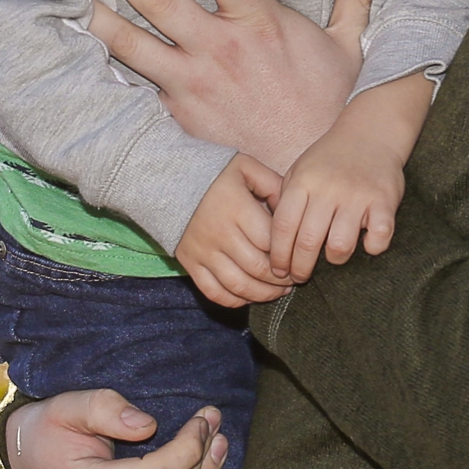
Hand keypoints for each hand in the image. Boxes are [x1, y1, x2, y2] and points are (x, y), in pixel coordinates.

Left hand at [78, 0, 388, 172]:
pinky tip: (78, 49)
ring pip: (133, 44)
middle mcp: (220, 51)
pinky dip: (106, 67)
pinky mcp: (178, 116)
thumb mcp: (346, 44)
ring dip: (97, 14)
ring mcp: (194, 85)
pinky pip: (135, 86)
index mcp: (260, 24)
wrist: (305, 177)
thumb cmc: (325, 106)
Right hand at [175, 153, 289, 306]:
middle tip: (295, 279)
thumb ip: (273, 184)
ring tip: (279, 291)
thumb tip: (292, 211)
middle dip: (281, 278)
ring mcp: (203, 251)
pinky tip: (250, 297)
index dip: (288, 254)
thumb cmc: (215, 174)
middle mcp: (220, 233)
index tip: (299, 257)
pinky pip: (213, 292)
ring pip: (238, 285)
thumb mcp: (246, 168)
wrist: (170, 181)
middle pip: (257, 267)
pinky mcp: (190, 263)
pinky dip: (234, 300)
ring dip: (263, 294)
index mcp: (237, 208)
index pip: (270, 241)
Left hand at [269, 71, 434, 282]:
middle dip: (301, 268)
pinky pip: (378, 237)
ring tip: (332, 257)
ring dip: (334, 259)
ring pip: (340, 246)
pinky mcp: (384, 200)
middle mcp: (329, 189)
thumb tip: (270, 243)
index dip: (278, 256)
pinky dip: (372, 247)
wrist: (371, 132)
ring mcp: (357, 195)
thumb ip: (285, 201)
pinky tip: (366, 244)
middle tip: (300, 277)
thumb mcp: (299, 170)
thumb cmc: (330, 159)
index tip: (279, 271)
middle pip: (308, 242)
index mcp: (303, 182)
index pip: (283, 227)